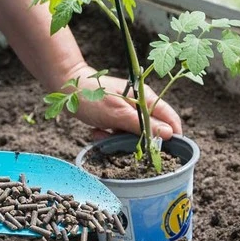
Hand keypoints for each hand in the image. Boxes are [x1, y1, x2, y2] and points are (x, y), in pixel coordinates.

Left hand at [59, 64, 183, 142]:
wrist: (66, 87)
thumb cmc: (91, 96)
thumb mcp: (118, 114)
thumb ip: (143, 124)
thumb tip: (168, 134)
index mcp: (146, 98)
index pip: (171, 119)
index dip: (173, 136)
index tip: (168, 153)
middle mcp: (140, 104)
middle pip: (152, 129)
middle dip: (138, 141)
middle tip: (122, 143)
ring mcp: (128, 111)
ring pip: (133, 134)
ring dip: (119, 139)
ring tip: (104, 134)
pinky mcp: (116, 117)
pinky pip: (119, 133)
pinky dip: (108, 136)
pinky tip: (97, 132)